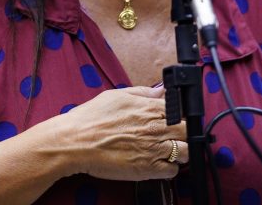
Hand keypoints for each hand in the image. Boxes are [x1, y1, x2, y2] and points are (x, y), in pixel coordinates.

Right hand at [61, 86, 187, 180]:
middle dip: (183, 134)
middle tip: (173, 137)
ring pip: (186, 152)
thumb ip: (142, 93)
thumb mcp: (116, 96)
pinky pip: (172, 171)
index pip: (180, 110)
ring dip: (181, 152)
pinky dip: (169, 169)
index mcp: (149, 108)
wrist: (75, 142)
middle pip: (187, 131)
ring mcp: (154, 148)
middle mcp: (156, 127)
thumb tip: (160, 90)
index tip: (174, 120)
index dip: (179, 116)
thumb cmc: (90, 118)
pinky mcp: (148, 168)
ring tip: (168, 152)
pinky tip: (159, 164)